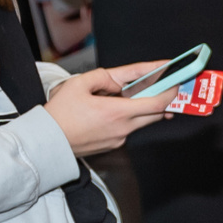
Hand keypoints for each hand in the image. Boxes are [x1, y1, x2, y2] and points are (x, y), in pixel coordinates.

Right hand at [48, 63, 175, 157]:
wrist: (48, 142)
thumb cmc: (59, 114)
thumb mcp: (78, 84)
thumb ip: (102, 77)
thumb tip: (118, 81)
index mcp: (117, 112)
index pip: (156, 103)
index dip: (170, 92)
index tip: (175, 81)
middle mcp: (123, 128)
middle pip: (155, 113)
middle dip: (161, 99)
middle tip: (162, 86)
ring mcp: (119, 138)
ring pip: (142, 121)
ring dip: (143, 108)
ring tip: (132, 95)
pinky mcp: (114, 145)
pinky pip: (128, 129)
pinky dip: (128, 118)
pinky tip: (113, 110)